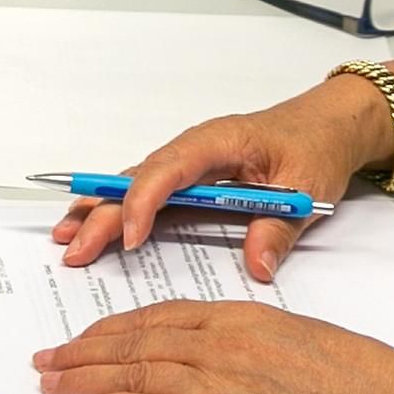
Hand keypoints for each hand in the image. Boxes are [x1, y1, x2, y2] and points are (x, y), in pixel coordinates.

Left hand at [30, 301, 393, 393]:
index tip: (84, 340)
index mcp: (245, 317)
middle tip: (46, 361)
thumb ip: (258, 349)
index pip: (161, 317)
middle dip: (86, 351)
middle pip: (138, 340)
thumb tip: (232, 364)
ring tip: (51, 385)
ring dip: (87, 379)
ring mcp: (228, 379)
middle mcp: (227, 340)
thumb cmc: (369, 385)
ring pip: (140, 372)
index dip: (115, 330)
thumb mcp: (304, 346)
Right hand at [58, 76, 388, 280]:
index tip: (130, 239)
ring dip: (100, 209)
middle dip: (103, 213)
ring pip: (134, 184)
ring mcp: (188, 164)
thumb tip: (258, 267)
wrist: (327, 126)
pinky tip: (94, 228)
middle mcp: (193, 149)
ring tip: (67, 238)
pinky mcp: (190, 179)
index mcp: (217, 141)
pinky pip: (148, 192)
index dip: (143, 202)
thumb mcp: (307, 187)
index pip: (168, 170)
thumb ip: (280, 227)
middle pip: (138, 179)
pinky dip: (119, 210)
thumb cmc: (315, 146)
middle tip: (74, 248)